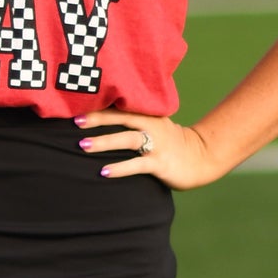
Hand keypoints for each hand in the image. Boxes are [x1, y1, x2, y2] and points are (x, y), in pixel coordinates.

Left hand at [74, 110, 224, 189]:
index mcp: (149, 114)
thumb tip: (101, 118)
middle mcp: (152, 126)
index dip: (100, 105)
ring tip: (83, 146)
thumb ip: (134, 120)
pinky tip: (103, 172)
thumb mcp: (154, 125)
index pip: (121, 106)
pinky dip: (120, 168)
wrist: (202, 158)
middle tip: (75, 122)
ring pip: (128, 139)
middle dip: (97, 119)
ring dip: (104, 142)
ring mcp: (157, 144)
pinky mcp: (160, 163)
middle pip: (122, 117)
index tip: (77, 105)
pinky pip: (137, 164)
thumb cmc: (170, 143)